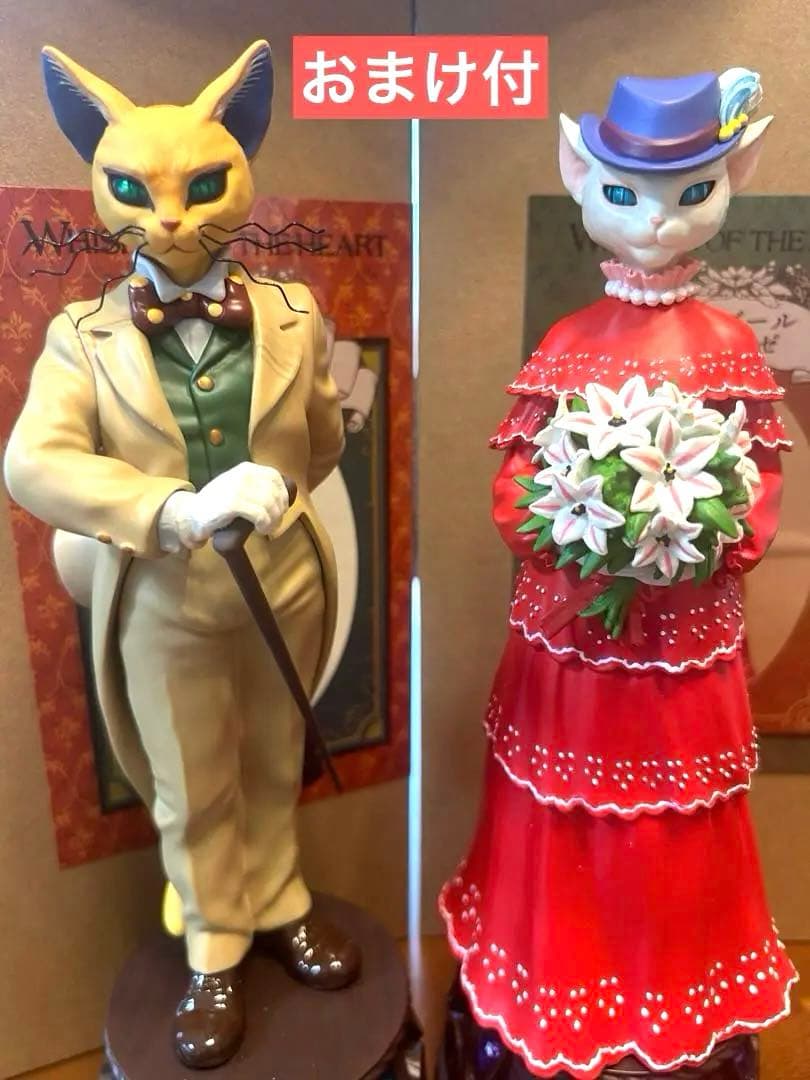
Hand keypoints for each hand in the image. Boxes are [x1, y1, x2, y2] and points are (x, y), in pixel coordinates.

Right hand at [158, 463, 289, 552]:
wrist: (192, 513)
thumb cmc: (218, 503)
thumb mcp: (239, 487)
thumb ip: (258, 486)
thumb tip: (283, 497)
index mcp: (247, 468)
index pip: (276, 478)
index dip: (283, 495)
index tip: (281, 509)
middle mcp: (244, 474)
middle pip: (275, 493)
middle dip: (279, 511)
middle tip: (273, 524)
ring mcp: (238, 488)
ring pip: (270, 505)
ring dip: (273, 520)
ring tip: (266, 528)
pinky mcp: (233, 504)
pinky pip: (261, 514)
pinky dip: (265, 524)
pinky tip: (260, 529)